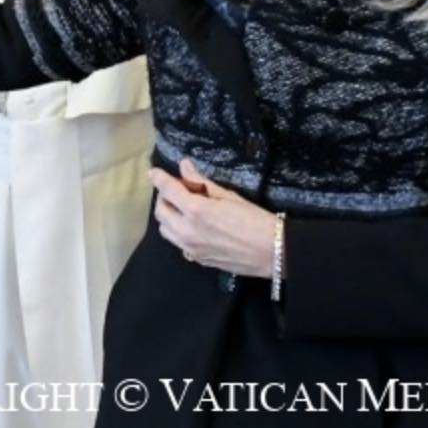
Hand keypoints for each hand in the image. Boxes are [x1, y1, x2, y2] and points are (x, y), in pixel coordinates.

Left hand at [149, 159, 274, 277]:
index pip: (166, 189)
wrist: (273, 252)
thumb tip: (185, 167)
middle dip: (164, 198)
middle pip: (160, 211)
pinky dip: (179, 233)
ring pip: (165, 230)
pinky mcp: (197, 260)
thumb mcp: (229, 196)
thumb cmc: (255, 220)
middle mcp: (187, 231)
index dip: (158, 178)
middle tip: (177, 191)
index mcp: (195, 210)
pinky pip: (178, 244)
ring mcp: (190, 248)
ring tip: (184, 209)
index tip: (154, 172)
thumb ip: (202, 183)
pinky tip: (194, 227)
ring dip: (169, 216)